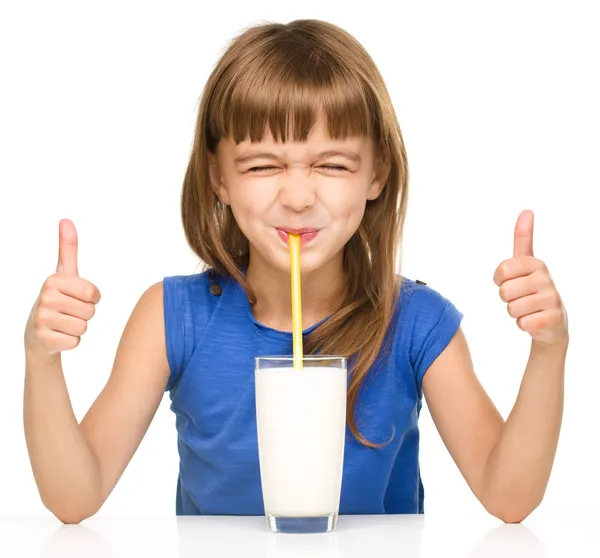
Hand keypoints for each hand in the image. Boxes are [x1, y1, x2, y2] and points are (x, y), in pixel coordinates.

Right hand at [24, 219, 101, 358]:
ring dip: (78, 328)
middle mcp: (45, 297)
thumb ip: (67, 248)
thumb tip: (66, 219)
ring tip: (63, 324)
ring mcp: (42, 319)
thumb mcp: (64, 274)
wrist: (37, 334)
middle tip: (69, 312)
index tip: (77, 297)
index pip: (93, 293)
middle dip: (85, 314)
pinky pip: (76, 342)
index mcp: (54, 280)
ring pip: (84, 327)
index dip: (91, 298)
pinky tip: (58, 336)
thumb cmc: (57, 300)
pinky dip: (71, 341)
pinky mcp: (43, 339)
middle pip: (90, 311)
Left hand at [493, 210, 567, 347]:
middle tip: (521, 298)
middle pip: (505, 291)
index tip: (510, 281)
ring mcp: (551, 298)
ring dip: (515, 312)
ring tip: (528, 309)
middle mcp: (546, 278)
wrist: (552, 322)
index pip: (502, 270)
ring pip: (511, 308)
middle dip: (507, 299)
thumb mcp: (526, 264)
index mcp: (536, 263)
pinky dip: (523, 324)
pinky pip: (521, 322)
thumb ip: (523, 239)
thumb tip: (527, 210)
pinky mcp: (552, 318)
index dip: (500, 280)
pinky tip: (534, 320)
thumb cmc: (532, 290)